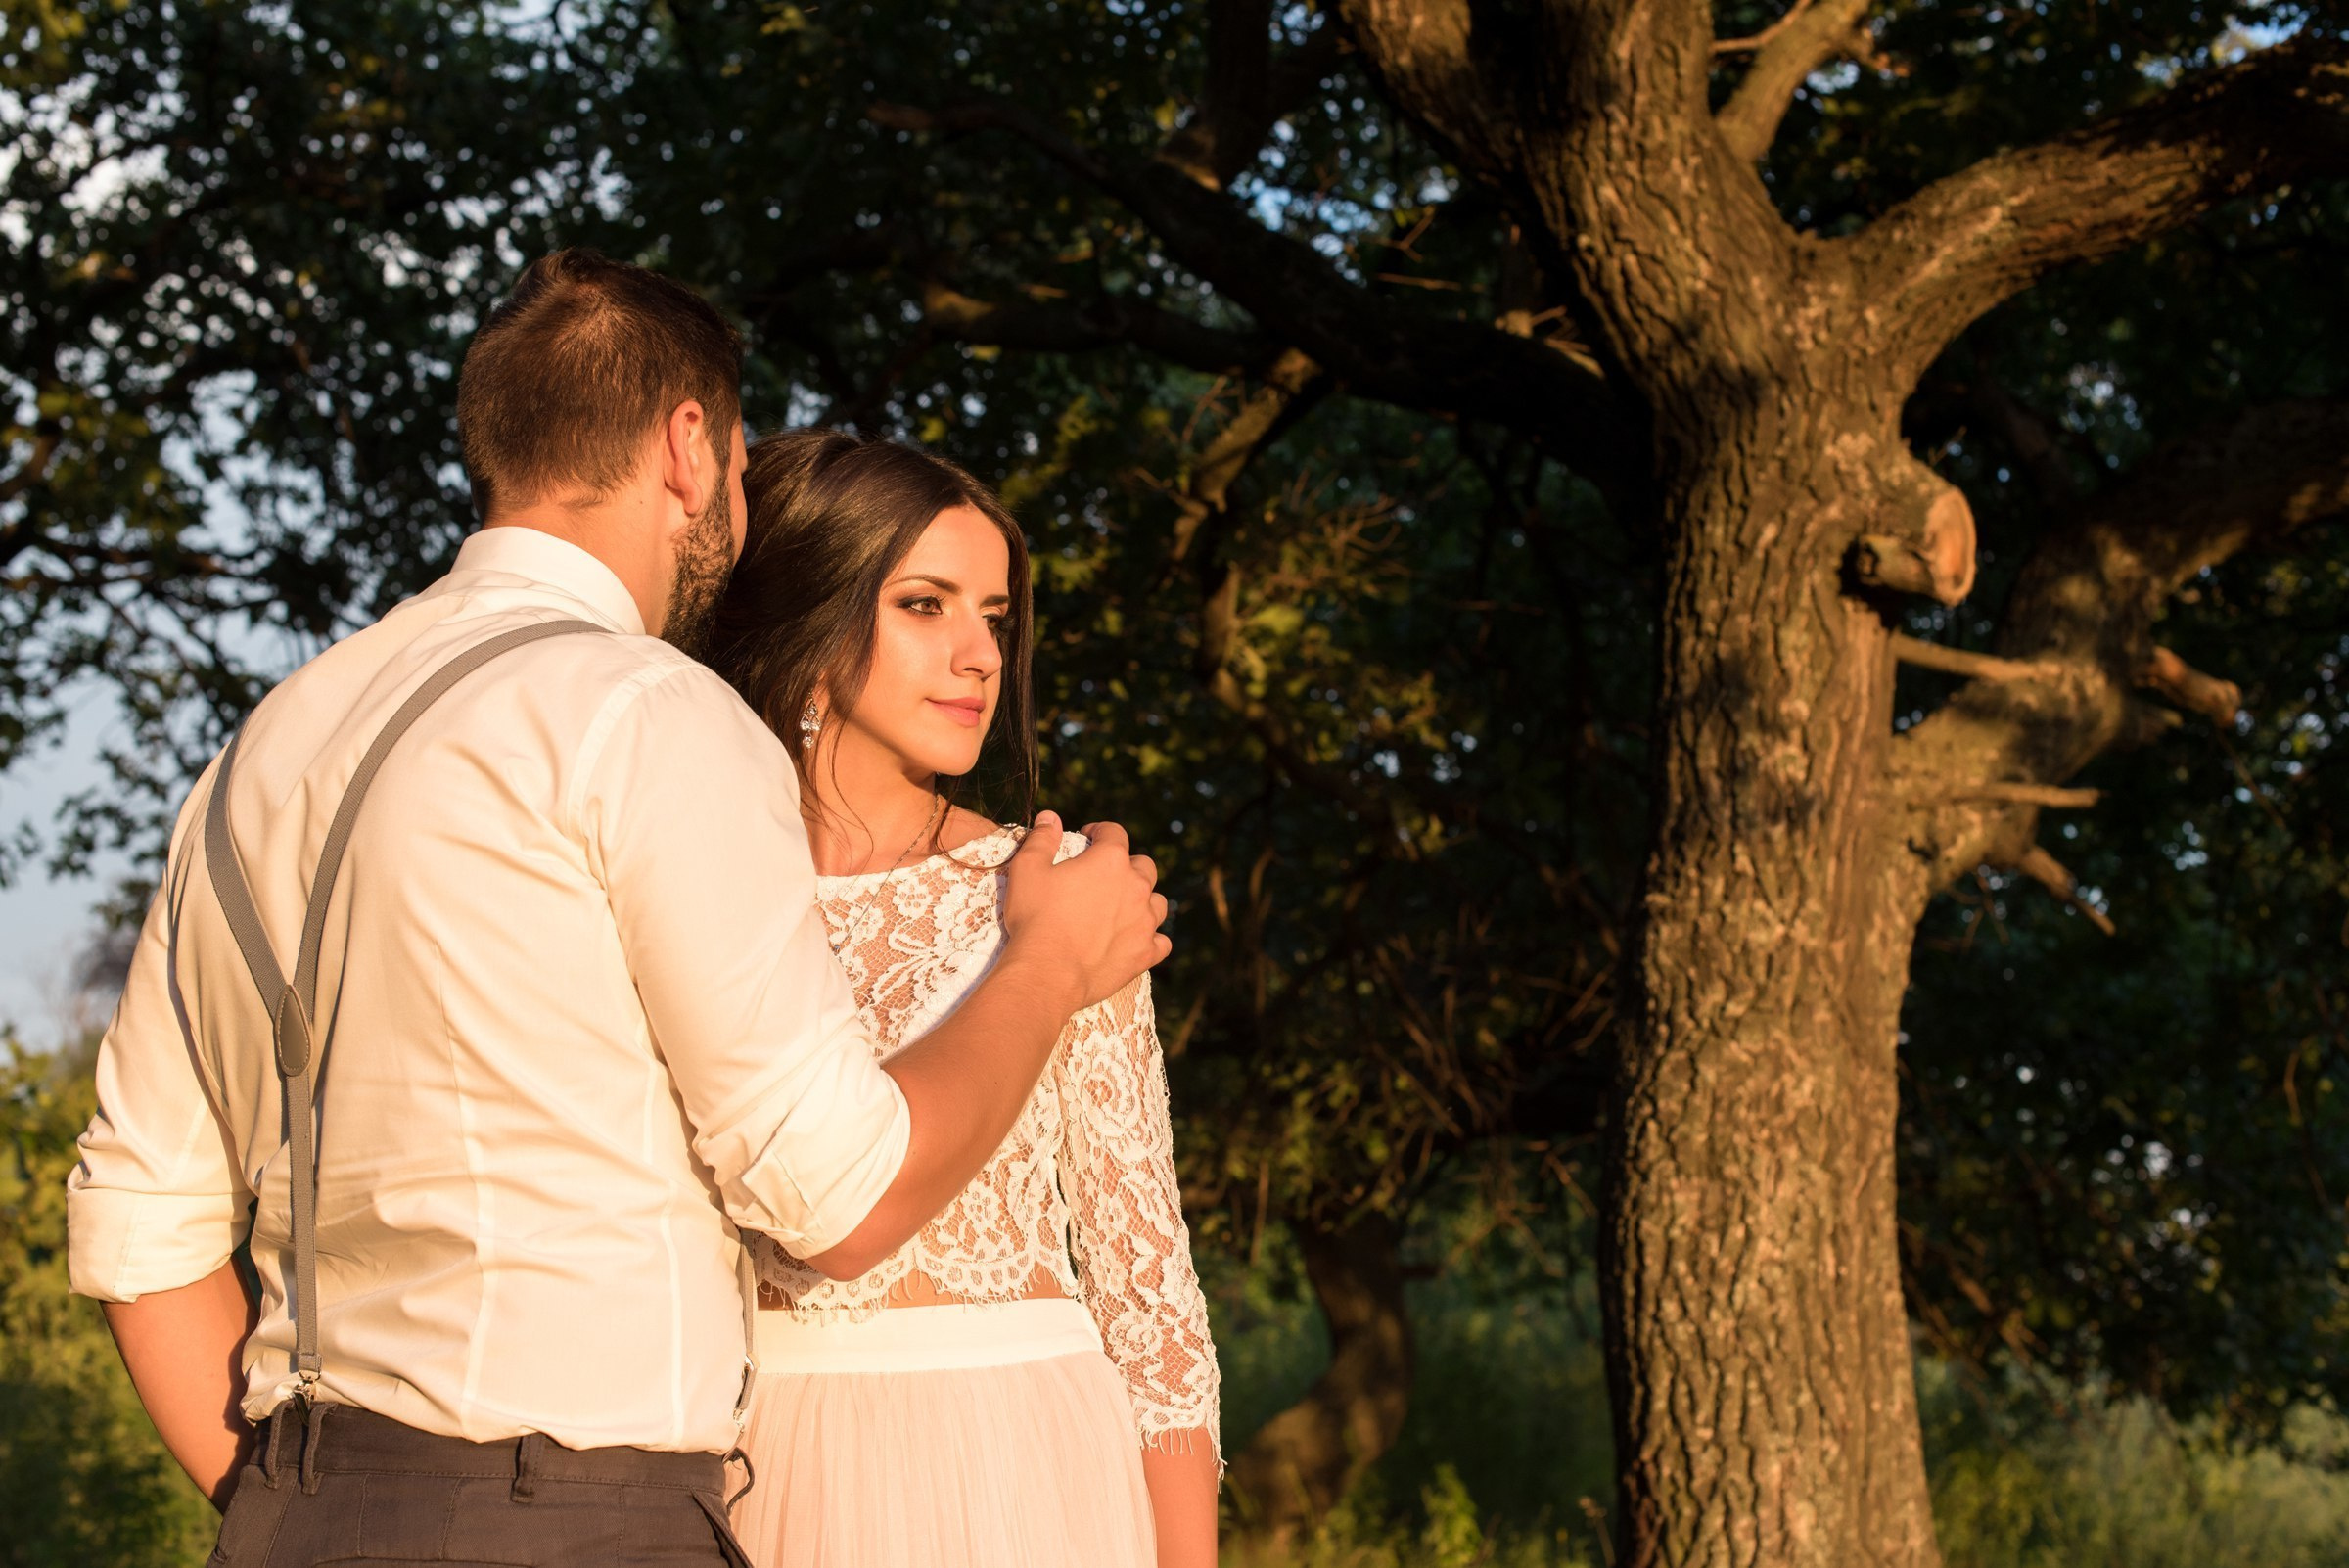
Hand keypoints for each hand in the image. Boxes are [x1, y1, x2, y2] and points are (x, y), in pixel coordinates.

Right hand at [1000, 811, 1170, 1008]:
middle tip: (1105, 877)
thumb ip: (1042, 839)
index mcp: (1109, 860)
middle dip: (1127, 865)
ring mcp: (1144, 921)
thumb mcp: (1027, 870)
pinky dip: (1151, 939)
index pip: (1114, 832)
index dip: (1101, 831)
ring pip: (1157, 903)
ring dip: (1143, 901)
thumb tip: (1051, 817)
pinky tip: (1137, 940)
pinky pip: (1162, 942)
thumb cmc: (1035, 918)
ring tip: (1123, 909)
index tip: (1089, 838)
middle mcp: (1135, 886)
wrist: (1047, 971)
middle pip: (1144, 866)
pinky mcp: (1145, 953)